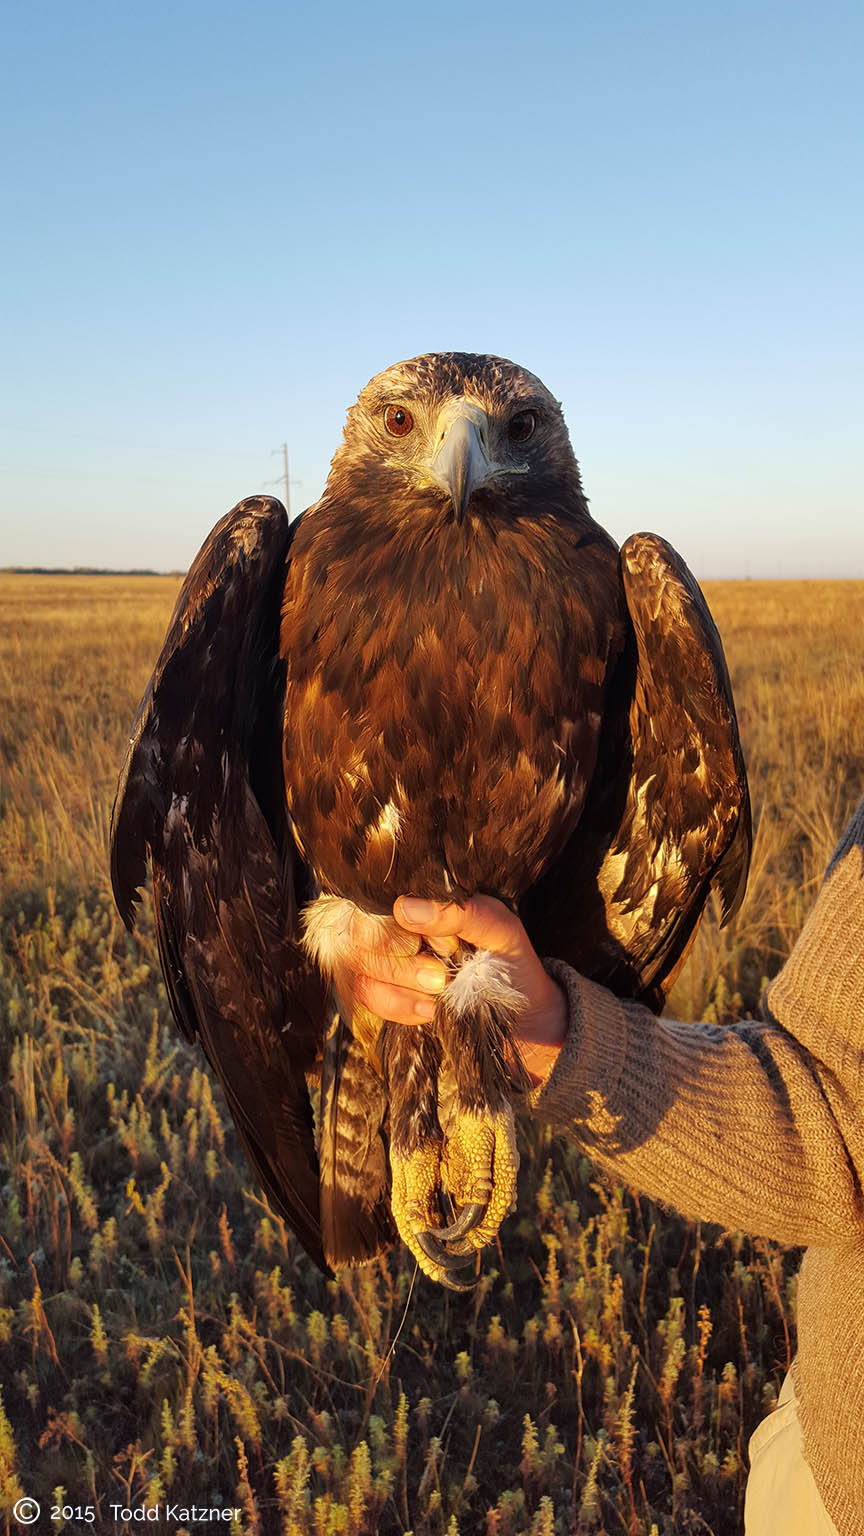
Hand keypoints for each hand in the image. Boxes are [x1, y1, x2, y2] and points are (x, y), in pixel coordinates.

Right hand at [346, 894, 567, 1085]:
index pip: (376, 900)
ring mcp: (381, 959)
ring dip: (399, 990)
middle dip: (400, 966)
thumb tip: (405, 908)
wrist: (521, 1013)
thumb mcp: (500, 930)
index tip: (446, 946)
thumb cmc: (509, 960)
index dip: (399, 928)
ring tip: (439, 994)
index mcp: (420, 896)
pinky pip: (367, 999)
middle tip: (442, 978)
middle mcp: (391, 922)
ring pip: (360, 972)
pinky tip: (430, 1010)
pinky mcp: (381, 992)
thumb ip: (461, 913)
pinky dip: (400, 1007)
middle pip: (358, 937)